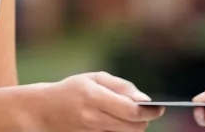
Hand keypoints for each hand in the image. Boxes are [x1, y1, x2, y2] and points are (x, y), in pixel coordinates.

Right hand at [36, 72, 164, 131]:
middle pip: (134, 128)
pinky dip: (122, 131)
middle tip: (146, 111)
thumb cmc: (72, 90)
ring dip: (134, 127)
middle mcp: (93, 118)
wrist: (43, 110)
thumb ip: (122, 87)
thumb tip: (145, 100)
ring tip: (130, 116)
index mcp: (94, 97)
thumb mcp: (95, 78)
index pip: (132, 112)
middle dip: (145, 120)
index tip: (161, 107)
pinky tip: (117, 122)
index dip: (151, 111)